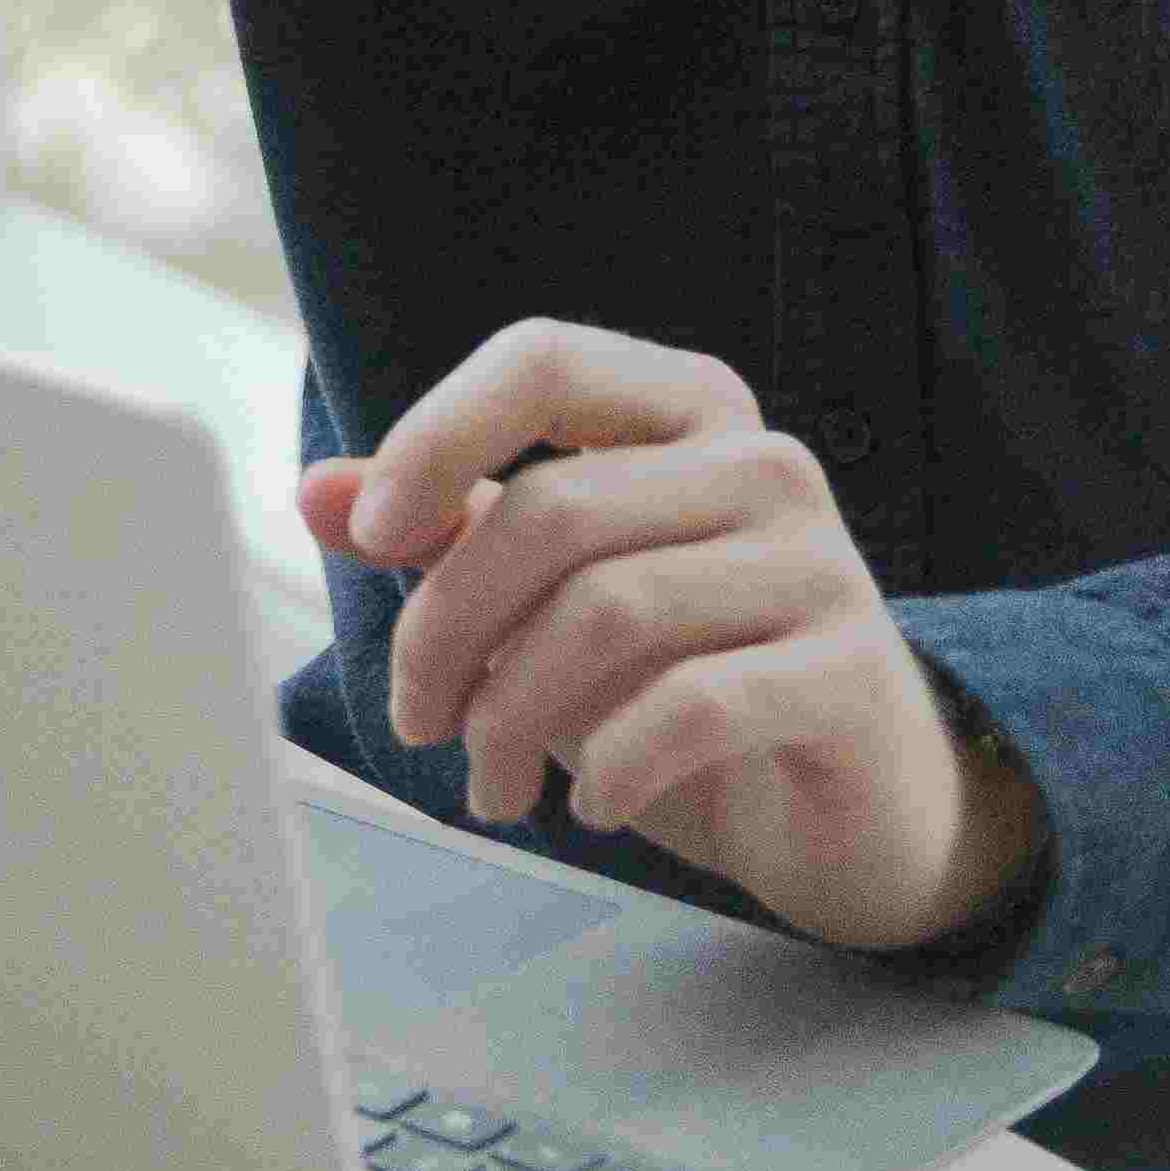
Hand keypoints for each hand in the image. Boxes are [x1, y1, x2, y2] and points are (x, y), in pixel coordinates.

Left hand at [302, 320, 1045, 959]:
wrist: (850, 811)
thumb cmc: (684, 682)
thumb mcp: (549, 601)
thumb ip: (448, 533)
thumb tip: (317, 493)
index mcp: (685, 411)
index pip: (542, 359)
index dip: (436, 434)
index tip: (369, 532)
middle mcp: (763, 464)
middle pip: (553, 509)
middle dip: (447, 628)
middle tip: (419, 720)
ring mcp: (821, 564)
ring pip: (610, 611)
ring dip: (513, 716)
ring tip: (492, 782)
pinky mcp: (852, 672)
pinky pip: (693, 705)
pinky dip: (612, 765)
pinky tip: (594, 804)